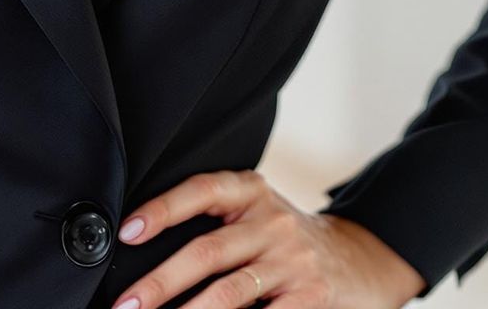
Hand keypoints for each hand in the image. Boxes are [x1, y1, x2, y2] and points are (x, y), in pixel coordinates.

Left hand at [110, 168, 426, 307]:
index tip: (127, 232)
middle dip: (160, 282)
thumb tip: (148, 248)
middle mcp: (271, 222)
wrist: (360, 258)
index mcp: (251, 192)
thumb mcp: (257, 213)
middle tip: (127, 303)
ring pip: (230, 292)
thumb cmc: (288, 239)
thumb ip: (217, 221)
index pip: (201, 190)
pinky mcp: (311, 299)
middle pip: (207, 250)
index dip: (162, 210)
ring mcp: (293, 261)